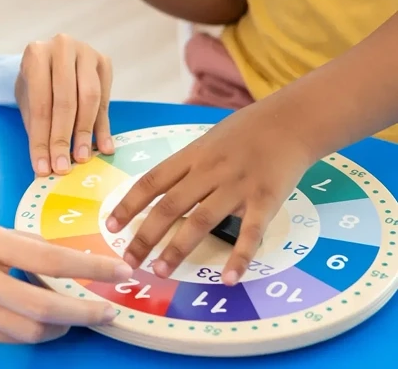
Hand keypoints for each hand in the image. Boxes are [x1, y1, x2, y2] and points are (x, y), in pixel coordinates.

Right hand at [0, 222, 131, 343]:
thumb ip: (16, 244)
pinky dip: (31, 334)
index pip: (49, 256)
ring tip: (75, 318)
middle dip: (84, 311)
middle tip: (109, 312)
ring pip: (28, 329)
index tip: (118, 271)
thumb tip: (56, 256)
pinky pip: (7, 339)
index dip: (89, 267)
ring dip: (59, 327)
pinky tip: (44, 326)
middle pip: (44, 303)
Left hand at [16, 32, 113, 175]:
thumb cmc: (36, 82)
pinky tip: (104, 147)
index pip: (40, 103)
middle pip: (65, 100)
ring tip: (82, 157)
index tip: (43, 168)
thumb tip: (45, 167)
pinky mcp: (104, 62)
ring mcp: (86, 52)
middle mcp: (62, 47)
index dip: (42, 138)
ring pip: (89, 97)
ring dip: (85, 132)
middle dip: (63, 137)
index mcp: (36, 53)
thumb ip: (36, 127)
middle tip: (63, 166)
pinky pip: (105, 98)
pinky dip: (104, 126)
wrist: (51, 56)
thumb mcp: (27, 99)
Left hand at [105, 101, 314, 284]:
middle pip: (170, 204)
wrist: (289, 121)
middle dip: (145, 234)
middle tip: (128, 259)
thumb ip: (188, 166)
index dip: (129, 203)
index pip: (153, 180)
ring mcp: (237, 185)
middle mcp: (210, 170)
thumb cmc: (247, 132)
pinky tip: (228, 278)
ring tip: (161, 271)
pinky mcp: (265, 199)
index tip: (111, 225)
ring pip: (201, 219)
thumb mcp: (209, 141)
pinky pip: (250, 232)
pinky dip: (239, 257)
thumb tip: (160, 190)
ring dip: (178, 248)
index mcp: (193, 155)